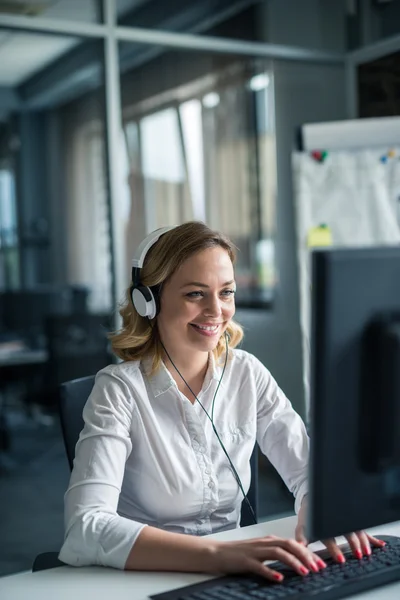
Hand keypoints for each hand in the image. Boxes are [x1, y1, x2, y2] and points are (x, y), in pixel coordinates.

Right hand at [210, 535, 326, 581]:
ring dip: (293, 562)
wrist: (216, 552)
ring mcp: (254, 551)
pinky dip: (270, 572)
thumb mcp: (261, 551)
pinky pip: (259, 566)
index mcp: (269, 540)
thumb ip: (276, 553)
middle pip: (289, 545)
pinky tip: (279, 578)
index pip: (293, 544)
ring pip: (278, 553)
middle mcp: (264, 543)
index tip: (320, 563)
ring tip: (304, 572)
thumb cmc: (239, 554)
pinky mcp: (245, 561)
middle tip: (317, 568)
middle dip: (305, 556)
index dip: (308, 553)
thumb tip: (296, 560)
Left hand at [295, 496, 385, 561]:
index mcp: (324, 525)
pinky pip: (362, 528)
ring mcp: (345, 520)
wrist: (312, 497)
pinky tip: (379, 544)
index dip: (335, 549)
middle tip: (358, 555)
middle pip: (347, 533)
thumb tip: (300, 546)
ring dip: (364, 541)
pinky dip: (371, 537)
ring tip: (367, 552)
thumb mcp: (303, 526)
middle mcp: (336, 521)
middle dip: (353, 544)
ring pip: (357, 530)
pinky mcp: (351, 520)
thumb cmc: (308, 515)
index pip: (330, 538)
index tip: (341, 560)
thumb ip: (302, 537)